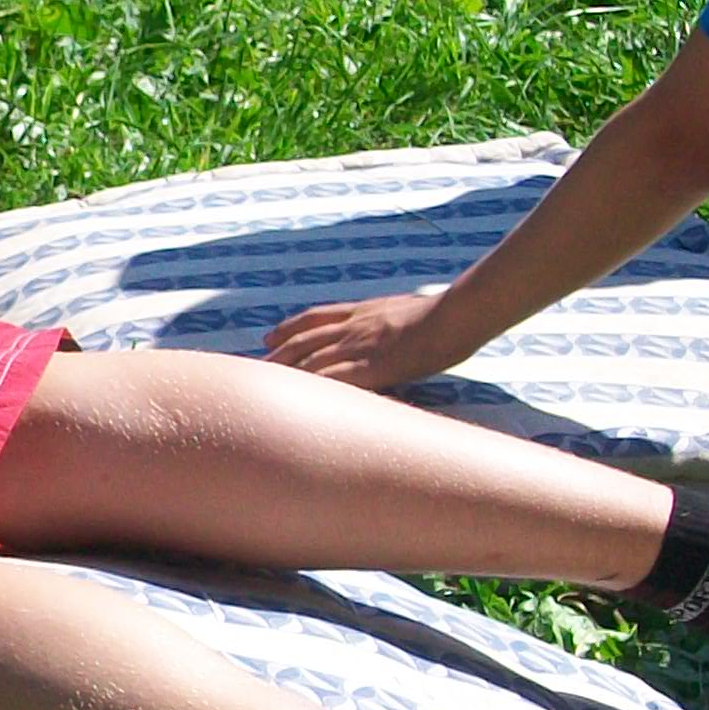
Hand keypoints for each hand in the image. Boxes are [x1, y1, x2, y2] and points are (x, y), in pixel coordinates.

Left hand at [265, 289, 472, 389]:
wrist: (455, 314)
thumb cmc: (442, 312)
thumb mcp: (404, 306)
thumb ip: (386, 317)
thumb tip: (386, 327)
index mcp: (362, 310)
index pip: (314, 317)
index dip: (288, 328)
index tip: (268, 338)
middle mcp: (352, 327)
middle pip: (302, 340)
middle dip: (277, 356)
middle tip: (253, 370)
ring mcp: (359, 347)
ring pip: (310, 361)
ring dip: (285, 375)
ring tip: (264, 389)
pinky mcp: (370, 368)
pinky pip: (332, 380)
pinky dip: (312, 390)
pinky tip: (296, 403)